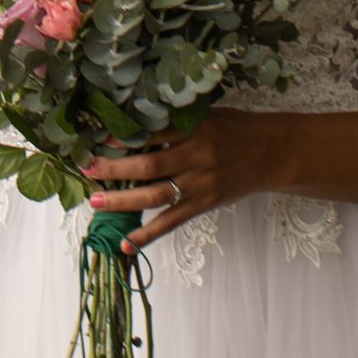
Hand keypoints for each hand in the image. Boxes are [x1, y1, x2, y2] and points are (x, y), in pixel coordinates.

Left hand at [82, 111, 274, 258]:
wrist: (270, 153)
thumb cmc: (233, 127)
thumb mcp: (205, 113)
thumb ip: (173, 119)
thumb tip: (130, 119)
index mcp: (196, 129)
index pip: (154, 133)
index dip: (125, 137)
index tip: (98, 138)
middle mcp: (197, 158)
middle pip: (150, 166)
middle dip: (115, 169)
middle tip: (87, 169)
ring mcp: (201, 185)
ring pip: (156, 196)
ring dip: (123, 202)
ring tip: (96, 203)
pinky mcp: (204, 205)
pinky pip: (172, 223)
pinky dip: (149, 236)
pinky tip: (126, 244)